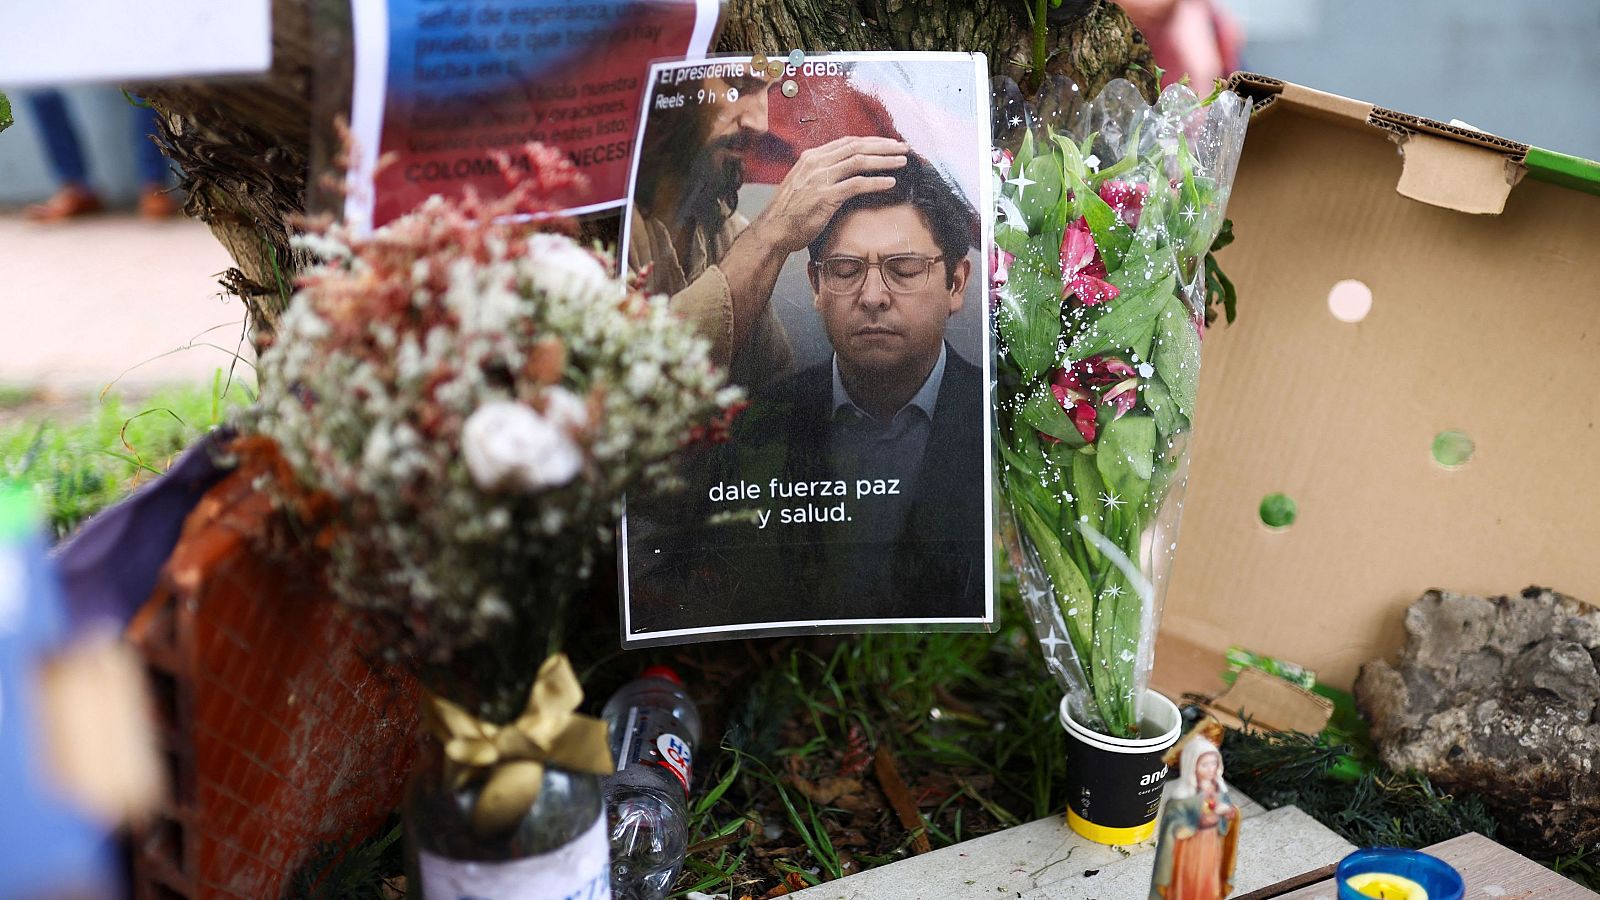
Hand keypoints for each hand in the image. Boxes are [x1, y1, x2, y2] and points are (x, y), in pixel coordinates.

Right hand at [748, 136, 907, 254]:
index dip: (871, 141)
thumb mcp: (803, 183)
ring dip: (884, 160)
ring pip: (859, 161)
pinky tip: (890, 182)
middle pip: (857, 146)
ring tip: (902, 161)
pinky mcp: (826, 196)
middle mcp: (816, 163)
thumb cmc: (789, 211)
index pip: (847, 142)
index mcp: (811, 157)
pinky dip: (876, 182)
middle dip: (883, 146)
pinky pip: (857, 185)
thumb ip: (821, 173)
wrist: (774, 229)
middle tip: (903, 148)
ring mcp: (820, 179)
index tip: (888, 144)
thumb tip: (842, 171)